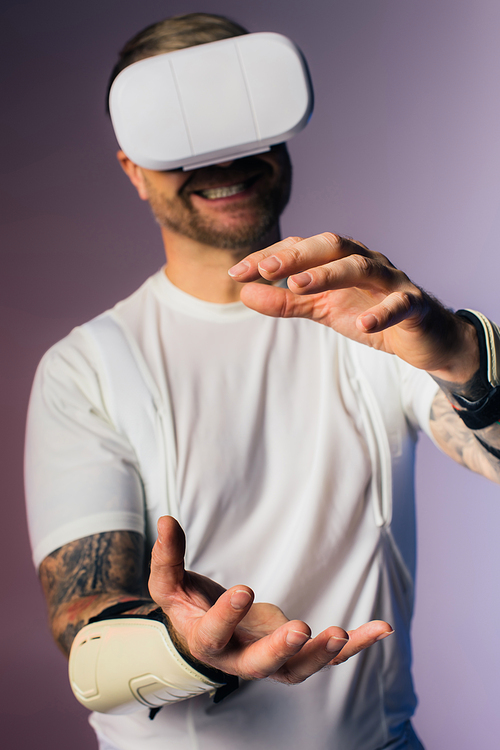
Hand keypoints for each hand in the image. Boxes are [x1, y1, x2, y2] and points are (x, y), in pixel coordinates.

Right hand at [148, 516, 392, 683]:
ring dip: (322, 654)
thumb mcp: (169, 585)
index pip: (215, 635)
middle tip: (300, 629)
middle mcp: (239, 659)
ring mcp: (270, 661)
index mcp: (207, 642)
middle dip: (280, 650)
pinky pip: (327, 657)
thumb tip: (166, 520)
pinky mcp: (294, 654)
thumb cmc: (189, 609)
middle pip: (260, 667)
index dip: (228, 616)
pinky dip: (355, 647)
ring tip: (344, 633)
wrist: (207, 638)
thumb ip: (167, 557)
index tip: (243, 589)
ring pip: (297, 670)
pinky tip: (381, 628)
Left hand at [228, 233, 478, 382]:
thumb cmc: (369, 313)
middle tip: (267, 269)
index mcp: (340, 259)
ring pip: (362, 266)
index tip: (237, 272)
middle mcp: (365, 261)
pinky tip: (362, 325)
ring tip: (299, 286)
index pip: (301, 248)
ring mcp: (391, 280)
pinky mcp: (414, 304)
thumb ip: (286, 301)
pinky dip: (381, 312)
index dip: (269, 257)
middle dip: (297, 254)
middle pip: (332, 245)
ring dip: (329, 274)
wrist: (422, 337)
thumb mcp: (322, 309)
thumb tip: (245, 292)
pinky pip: (399, 303)